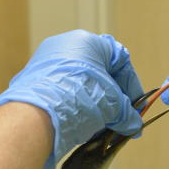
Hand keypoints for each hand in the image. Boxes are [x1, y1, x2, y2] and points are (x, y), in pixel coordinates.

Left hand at [0, 30, 143, 168]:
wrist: (37, 114)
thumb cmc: (78, 99)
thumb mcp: (112, 104)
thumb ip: (127, 113)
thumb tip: (133, 125)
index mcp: (88, 41)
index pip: (119, 60)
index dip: (131, 86)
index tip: (135, 108)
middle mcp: (64, 46)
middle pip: (98, 73)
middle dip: (111, 97)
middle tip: (119, 119)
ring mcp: (45, 62)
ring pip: (79, 84)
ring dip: (93, 104)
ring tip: (100, 127)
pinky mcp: (32, 81)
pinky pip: (61, 93)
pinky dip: (73, 107)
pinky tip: (79, 125)